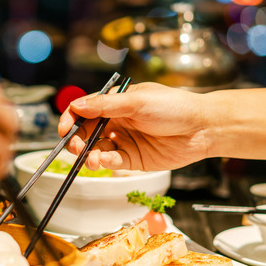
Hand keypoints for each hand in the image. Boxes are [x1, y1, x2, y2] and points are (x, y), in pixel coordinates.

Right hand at [58, 82, 207, 170]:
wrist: (202, 129)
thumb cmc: (174, 107)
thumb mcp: (138, 102)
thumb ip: (106, 106)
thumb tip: (77, 106)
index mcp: (116, 102)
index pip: (85, 109)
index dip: (71, 119)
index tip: (63, 130)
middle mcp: (117, 121)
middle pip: (86, 132)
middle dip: (77, 140)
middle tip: (75, 147)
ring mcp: (124, 140)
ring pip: (96, 149)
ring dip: (89, 154)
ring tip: (91, 158)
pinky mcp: (133, 159)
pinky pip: (113, 162)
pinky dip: (105, 163)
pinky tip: (106, 161)